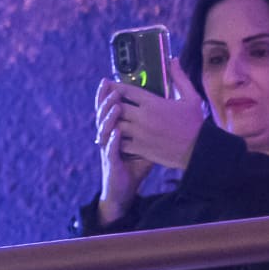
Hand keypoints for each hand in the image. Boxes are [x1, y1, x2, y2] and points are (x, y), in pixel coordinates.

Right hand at [94, 79, 146, 224]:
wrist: (124, 189)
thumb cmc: (134, 165)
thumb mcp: (143, 143)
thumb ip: (150, 126)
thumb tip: (165, 110)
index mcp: (115, 130)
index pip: (108, 108)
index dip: (108, 95)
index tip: (110, 80)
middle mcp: (108, 137)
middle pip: (103, 115)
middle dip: (106, 101)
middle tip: (112, 87)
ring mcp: (108, 150)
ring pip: (104, 130)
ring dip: (109, 117)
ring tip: (117, 106)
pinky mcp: (112, 163)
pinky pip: (110, 150)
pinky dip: (113, 141)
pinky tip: (116, 132)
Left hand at [99, 66, 205, 175]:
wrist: (199, 150)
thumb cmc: (195, 123)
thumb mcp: (191, 97)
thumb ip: (180, 78)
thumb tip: (173, 60)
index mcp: (153, 103)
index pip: (126, 91)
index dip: (115, 87)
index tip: (109, 84)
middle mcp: (143, 117)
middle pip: (116, 107)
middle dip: (110, 104)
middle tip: (106, 102)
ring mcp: (139, 134)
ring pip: (115, 125)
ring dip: (111, 122)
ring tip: (107, 119)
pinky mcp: (139, 148)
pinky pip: (119, 142)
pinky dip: (115, 139)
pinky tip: (114, 136)